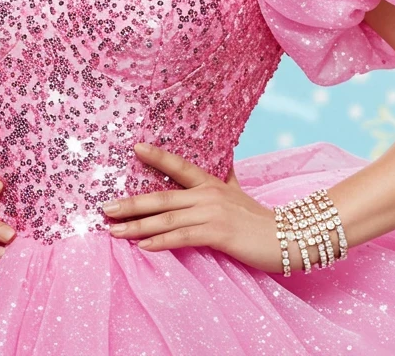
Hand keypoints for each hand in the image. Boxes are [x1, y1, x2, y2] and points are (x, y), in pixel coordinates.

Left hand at [102, 143, 302, 273]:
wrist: (290, 237)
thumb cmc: (262, 219)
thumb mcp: (241, 192)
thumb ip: (229, 177)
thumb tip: (226, 161)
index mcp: (211, 183)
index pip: (180, 166)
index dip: (157, 156)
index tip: (134, 147)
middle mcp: (208, 194)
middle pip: (162, 197)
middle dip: (131, 203)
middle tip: (105, 207)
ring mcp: (212, 212)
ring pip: (167, 218)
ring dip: (137, 226)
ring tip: (114, 230)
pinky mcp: (217, 233)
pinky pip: (182, 237)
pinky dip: (161, 242)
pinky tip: (143, 246)